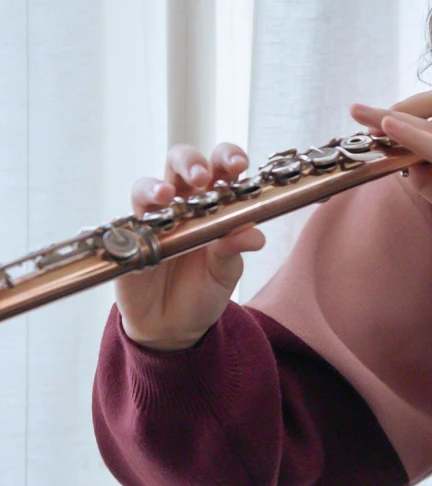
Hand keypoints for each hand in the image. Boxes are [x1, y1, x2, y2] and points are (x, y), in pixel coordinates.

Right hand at [114, 143, 266, 349]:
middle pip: (180, 164)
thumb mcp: (226, 273)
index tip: (239, 164)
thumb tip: (254, 234)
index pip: (220, 168)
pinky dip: (129, 223)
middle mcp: (182, 204)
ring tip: (167, 196)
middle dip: (190, 162)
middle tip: (201, 176)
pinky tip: (137, 229)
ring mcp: (153, 220)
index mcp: (213, 204)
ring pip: (147, 186)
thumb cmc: (204, 291)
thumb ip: (235, 249)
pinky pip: (123, 225)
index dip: (228, 157)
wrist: (174, 327)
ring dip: (156, 186)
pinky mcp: (129, 241)